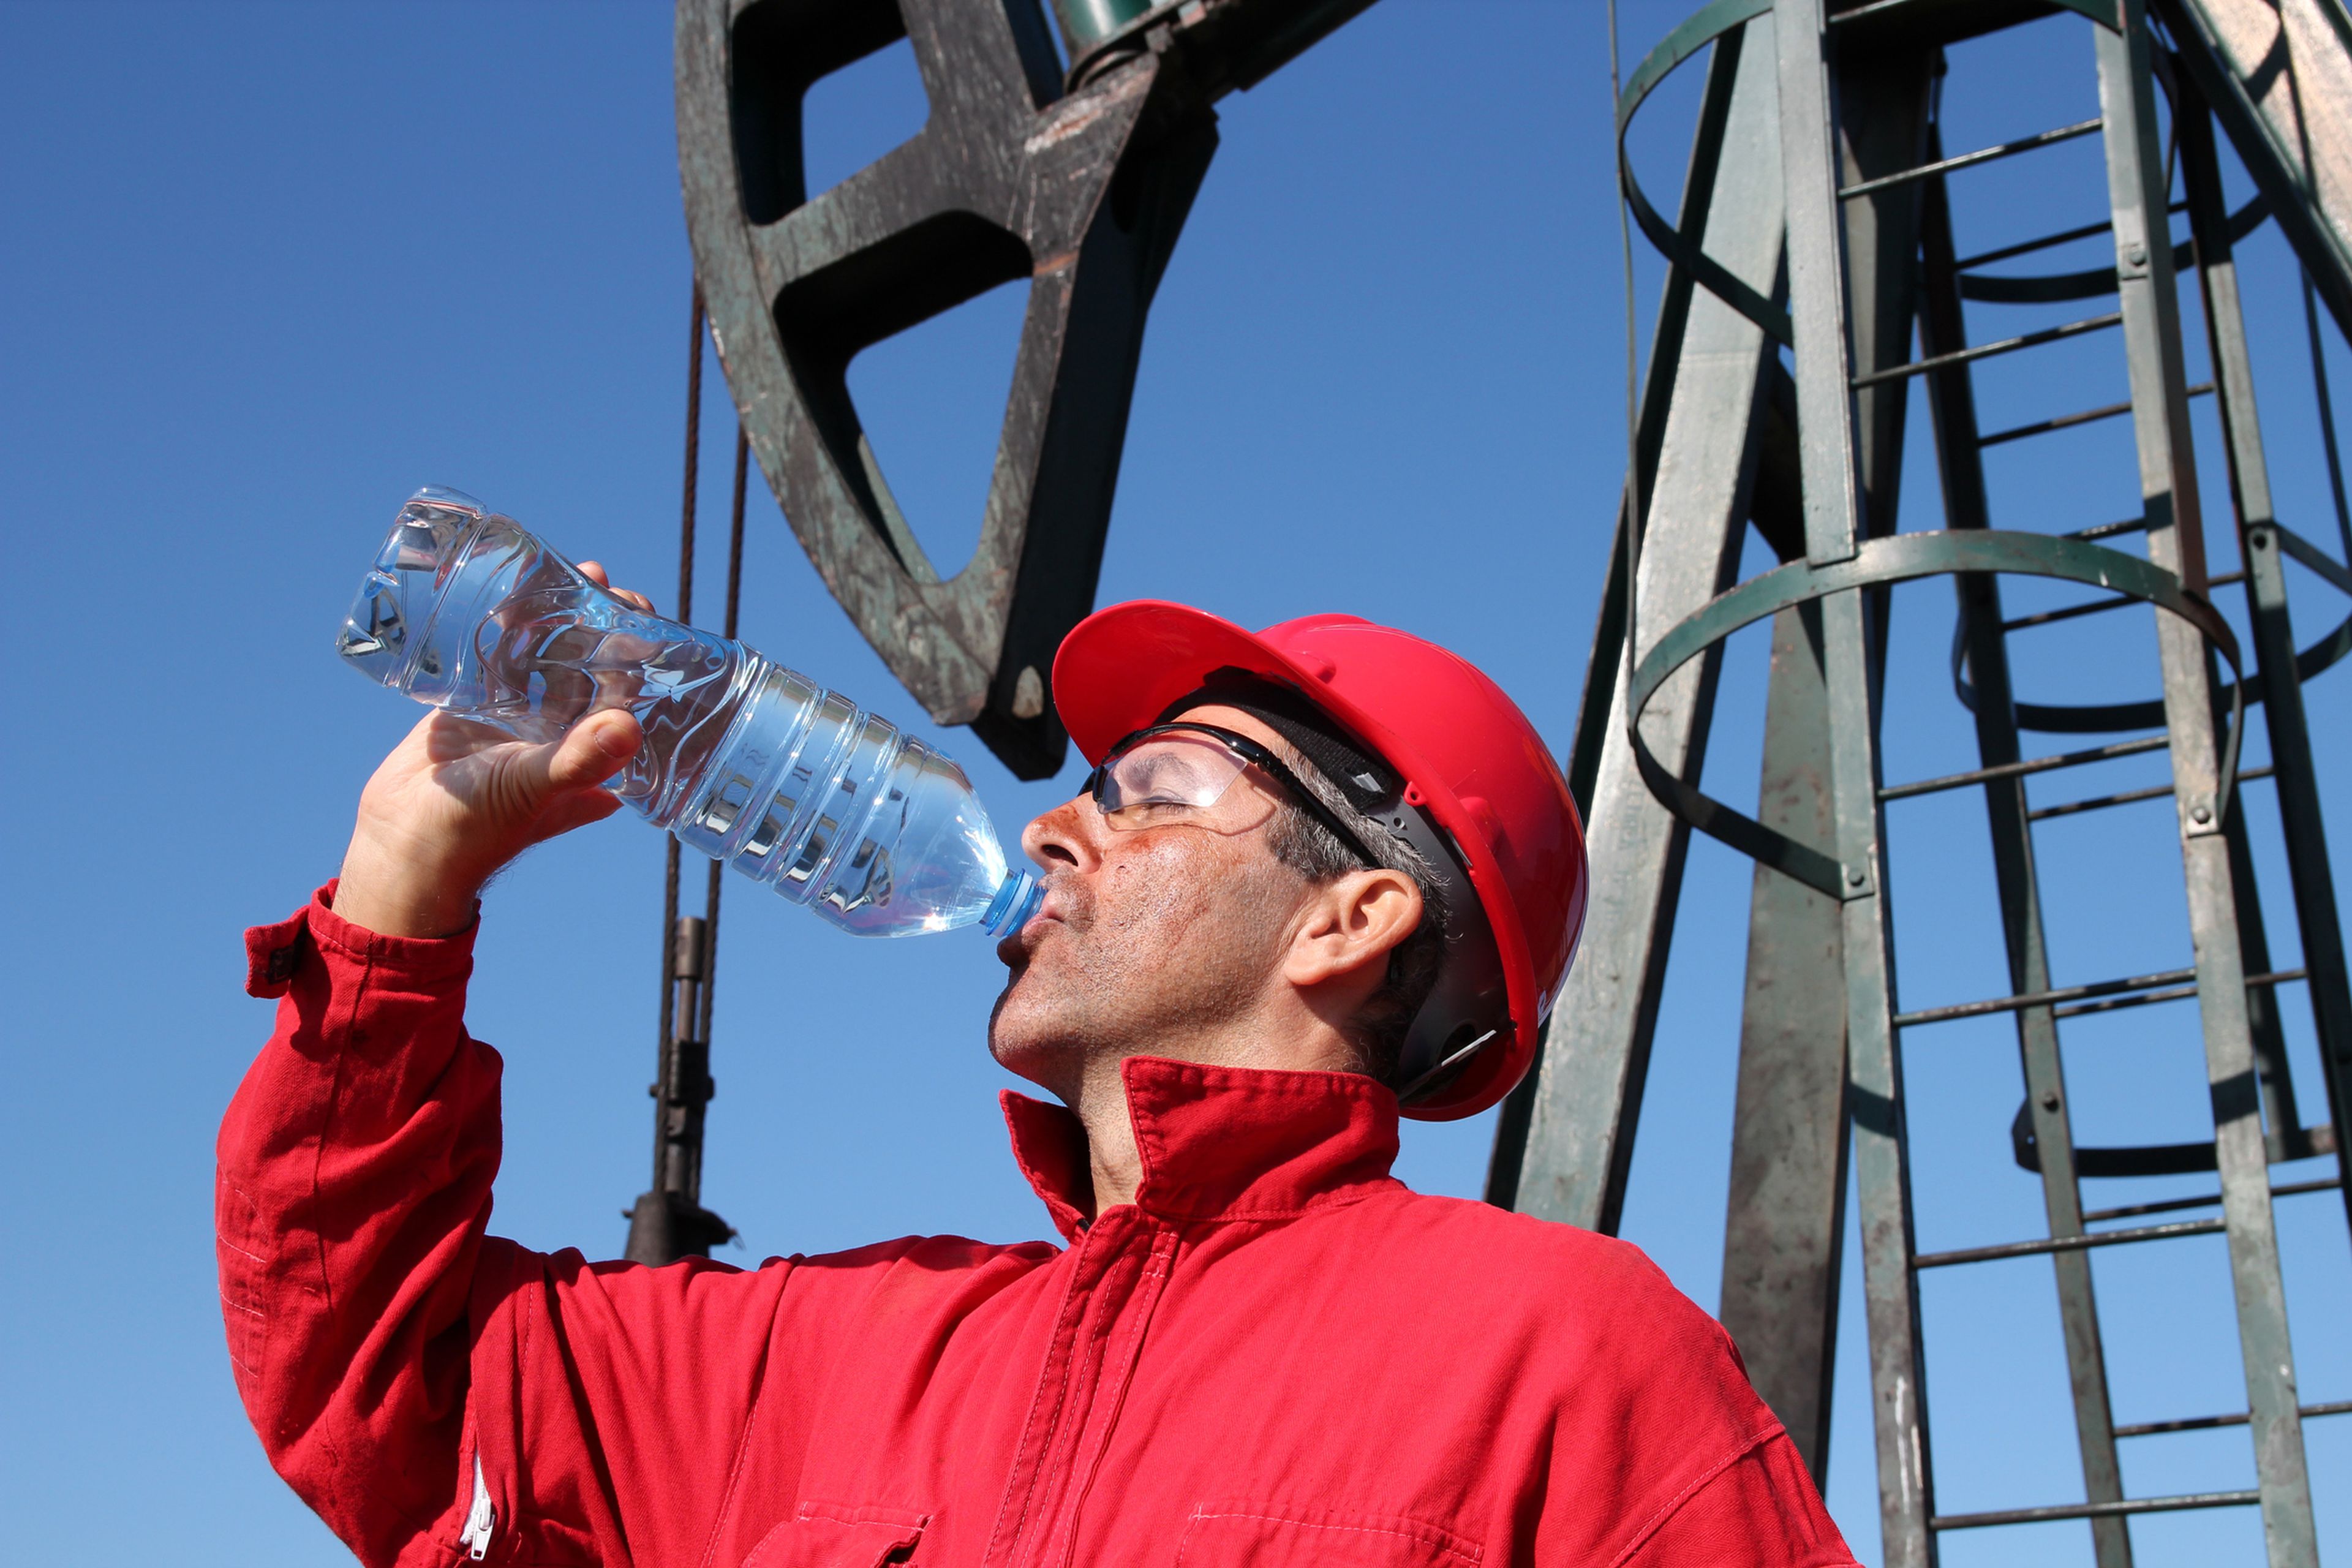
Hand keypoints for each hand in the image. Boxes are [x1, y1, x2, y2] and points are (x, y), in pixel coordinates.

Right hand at [333, 565, 656, 937]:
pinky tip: (515, 594)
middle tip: (598, 579)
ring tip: (564, 573)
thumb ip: (578, 760)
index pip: (626, 692)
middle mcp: (560, 733)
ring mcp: (518, 718)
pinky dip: (509, 630)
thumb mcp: (533, 789)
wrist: (406, 842)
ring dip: (557, 619)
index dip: (638, 653)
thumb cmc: (477, 830)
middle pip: (590, 666)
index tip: (642, 610)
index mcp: (588, 753)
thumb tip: (630, 725)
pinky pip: (500, 660)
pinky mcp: (475, 706)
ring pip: (546, 658)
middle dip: (600, 624)